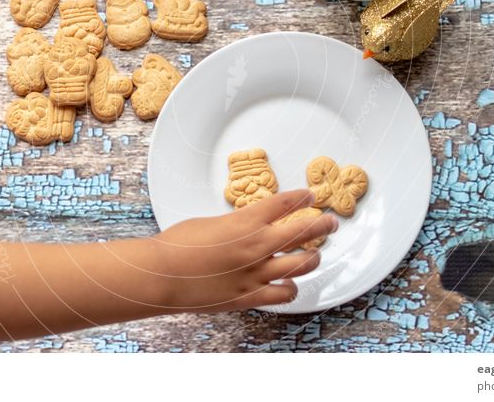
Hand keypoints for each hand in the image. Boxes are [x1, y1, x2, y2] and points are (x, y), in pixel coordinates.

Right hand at [151, 189, 337, 311]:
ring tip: (316, 255)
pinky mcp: (248, 297)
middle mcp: (256, 246)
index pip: (283, 204)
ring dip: (312, 258)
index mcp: (244, 222)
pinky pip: (281, 295)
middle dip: (321, 225)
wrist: (161, 275)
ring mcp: (255, 274)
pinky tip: (290, 285)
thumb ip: (234, 225)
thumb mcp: (209, 222)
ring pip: (299, 265)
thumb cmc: (177, 245)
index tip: (310, 196)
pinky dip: (290, 289)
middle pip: (301, 232)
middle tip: (331, 222)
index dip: (300, 199)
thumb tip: (244, 227)